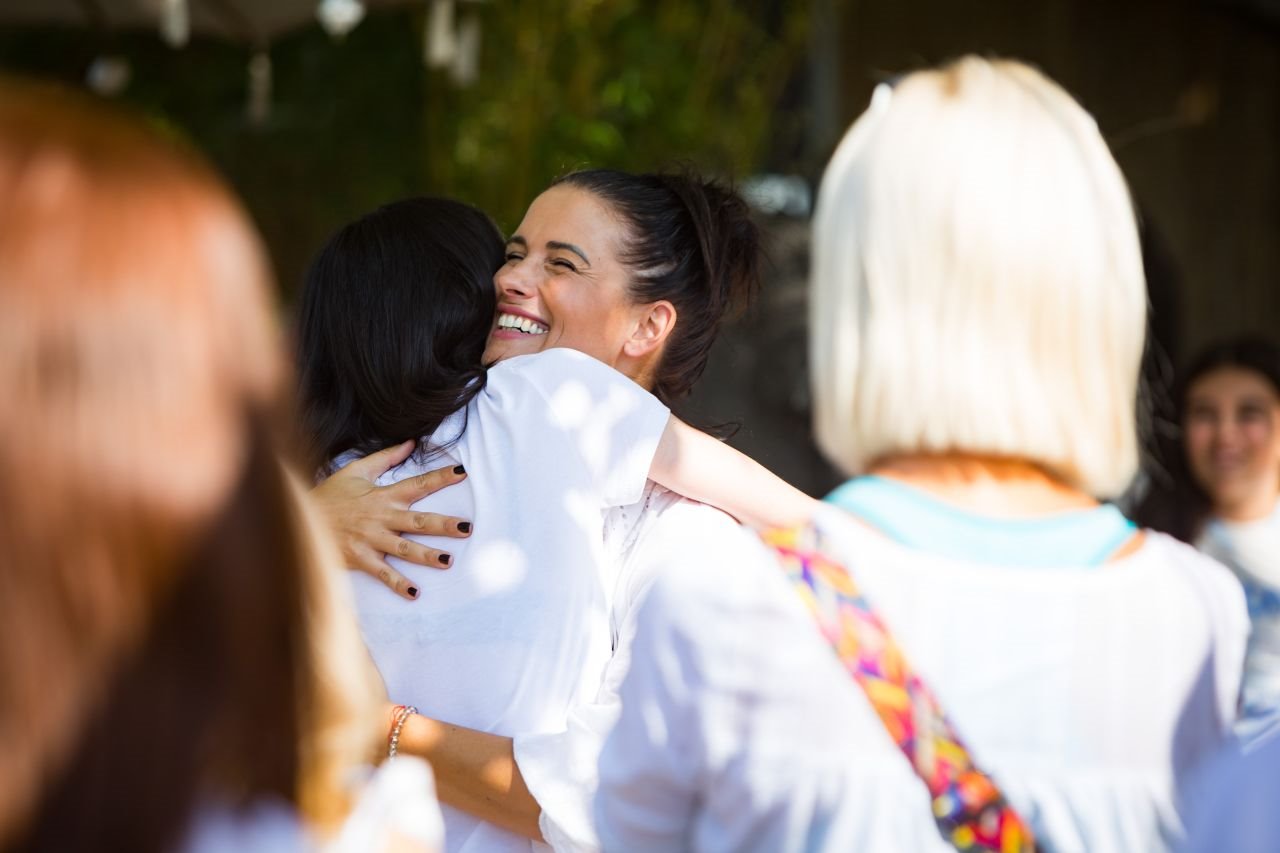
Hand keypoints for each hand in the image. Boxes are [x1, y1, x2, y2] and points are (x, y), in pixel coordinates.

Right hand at [311, 440, 470, 599]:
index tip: (462, 471)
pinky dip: (397, 583)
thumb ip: (386, 457)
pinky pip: (382, 573)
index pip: (418, 484)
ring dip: (427, 556)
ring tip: (448, 561)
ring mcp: (371, 539)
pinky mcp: (360, 558)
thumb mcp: (357, 470)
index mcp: (384, 495)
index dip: (440, 477)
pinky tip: (414, 592)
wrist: (299, 517)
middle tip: (467, 528)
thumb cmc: (331, 495)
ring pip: (405, 548)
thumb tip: (410, 442)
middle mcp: (382, 517)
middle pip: (418, 521)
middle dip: (444, 525)